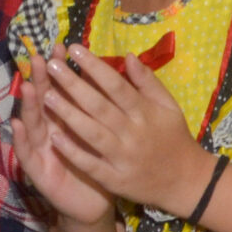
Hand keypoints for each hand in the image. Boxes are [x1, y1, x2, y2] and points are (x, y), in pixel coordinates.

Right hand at [10, 64, 113, 225]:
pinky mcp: (37, 172)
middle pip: (44, 102)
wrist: (94, 204)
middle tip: (39, 59)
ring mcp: (41, 150)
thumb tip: (101, 73)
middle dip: (41, 81)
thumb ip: (100, 105)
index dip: (62, 71)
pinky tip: (17, 124)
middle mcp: (50, 131)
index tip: (63, 48)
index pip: (63, 91)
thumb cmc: (99, 164)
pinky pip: (27, 155)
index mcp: (67, 120)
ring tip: (27, 85)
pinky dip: (22, 139)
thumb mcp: (101, 133)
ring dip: (29, 105)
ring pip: (33, 124)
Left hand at [35, 48, 204, 212]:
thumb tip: (128, 55)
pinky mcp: (115, 180)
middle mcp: (133, 133)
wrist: (186, 182)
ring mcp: (123, 158)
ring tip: (46, 95)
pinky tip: (53, 137)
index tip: (74, 49)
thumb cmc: (174, 138)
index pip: (116, 85)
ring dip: (68, 114)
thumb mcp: (169, 106)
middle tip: (51, 66)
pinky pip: (90, 164)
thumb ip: (148, 82)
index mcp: (146, 113)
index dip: (94, 66)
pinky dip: (72, 152)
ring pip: (92, 133)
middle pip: (99, 106)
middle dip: (74, 85)